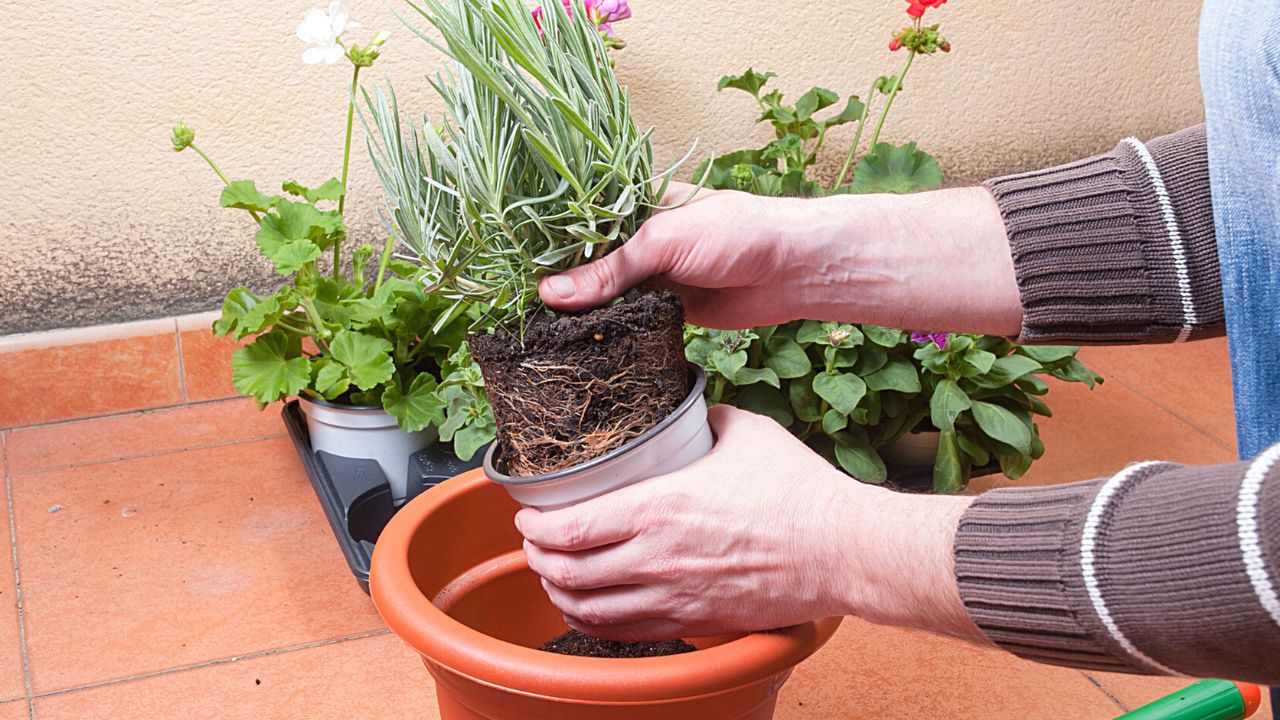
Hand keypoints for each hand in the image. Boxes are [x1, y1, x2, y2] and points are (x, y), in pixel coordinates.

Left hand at [515, 405, 982, 642]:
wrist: (843, 550)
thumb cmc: (799, 491)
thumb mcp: (743, 431)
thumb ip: (700, 419)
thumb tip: (681, 410)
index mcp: (659, 507)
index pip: (569, 528)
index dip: (534, 526)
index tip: (526, 514)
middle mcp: (656, 558)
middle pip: (566, 572)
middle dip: (537, 558)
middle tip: (533, 542)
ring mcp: (673, 596)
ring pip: (588, 609)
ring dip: (558, 592)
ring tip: (552, 574)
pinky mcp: (694, 622)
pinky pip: (625, 632)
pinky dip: (592, 621)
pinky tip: (588, 608)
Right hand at [539, 182, 818, 327]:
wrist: (793, 270)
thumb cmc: (737, 232)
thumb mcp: (664, 241)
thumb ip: (610, 269)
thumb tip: (552, 294)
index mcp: (633, 200)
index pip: (576, 219)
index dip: (544, 241)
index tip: (509, 263)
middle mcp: (637, 236)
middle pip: (584, 260)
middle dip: (557, 282)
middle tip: (517, 305)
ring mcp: (650, 273)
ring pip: (602, 293)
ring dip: (579, 311)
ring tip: (536, 329)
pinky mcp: (664, 308)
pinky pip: (624, 319)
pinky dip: (604, 330)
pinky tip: (576, 343)